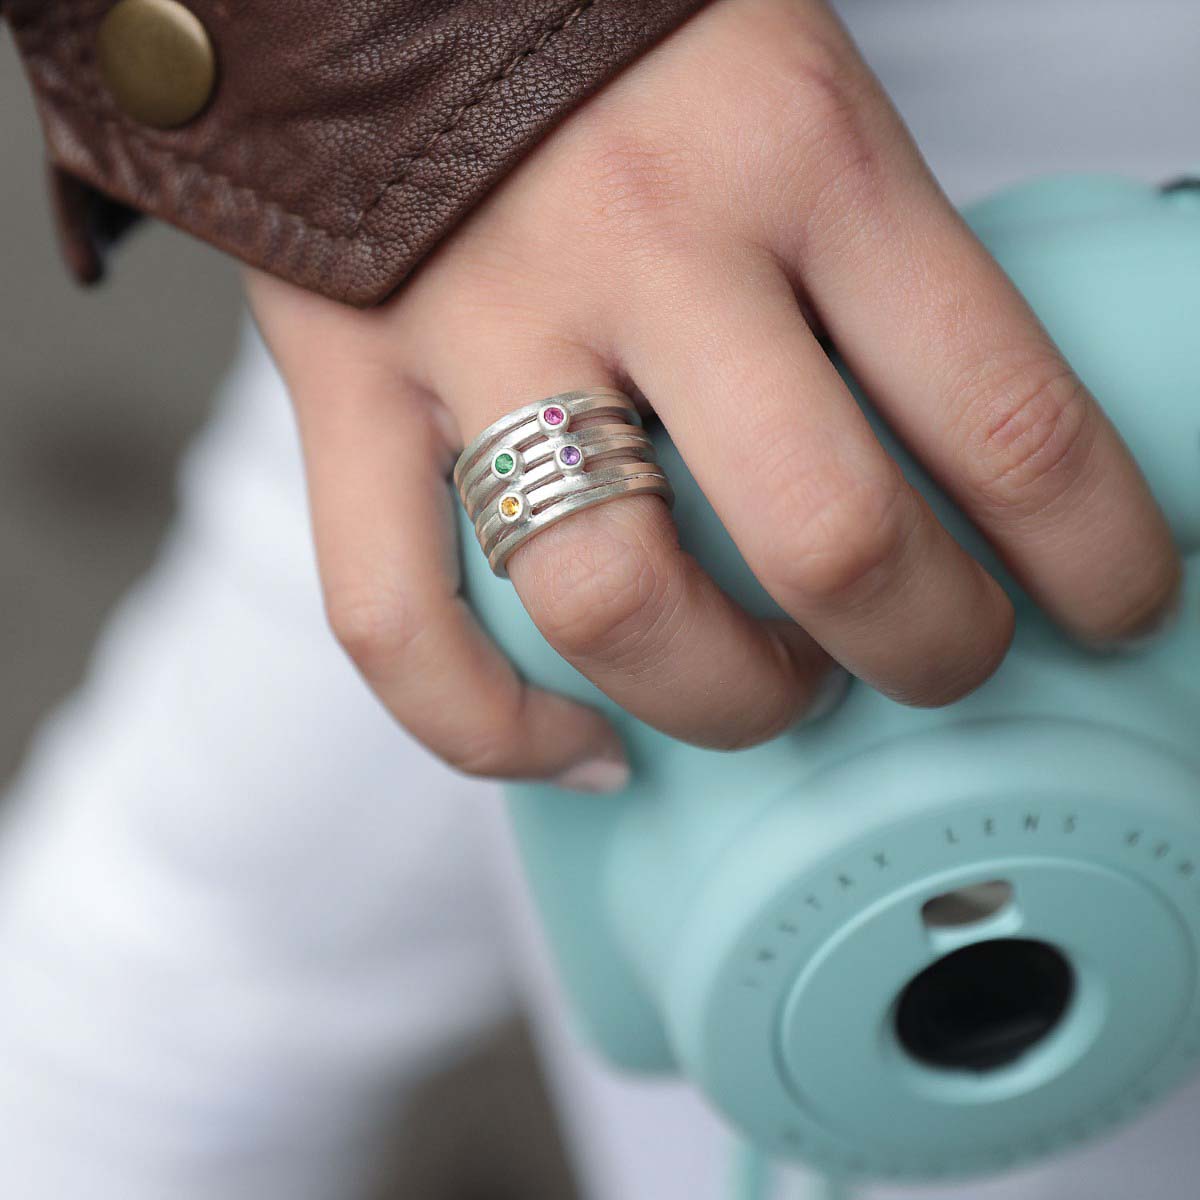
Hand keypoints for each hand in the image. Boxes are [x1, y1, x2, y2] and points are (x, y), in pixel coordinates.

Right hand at [247, 0, 1181, 790]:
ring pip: (614, 609)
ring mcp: (476, 332)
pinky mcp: (347, 392)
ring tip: (772, 693)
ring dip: (729, 700)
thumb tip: (948, 433)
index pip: (1001, 413)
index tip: (1116, 602)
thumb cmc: (608, 27)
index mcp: (796, 151)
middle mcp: (639, 249)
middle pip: (824, 542)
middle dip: (926, 648)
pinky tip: (575, 749)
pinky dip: (487, 727)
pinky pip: (396, 619)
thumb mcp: (792, 88)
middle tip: (944, 654)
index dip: (1093, 555)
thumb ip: (865, 253)